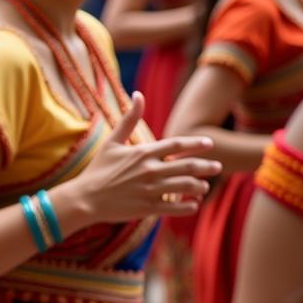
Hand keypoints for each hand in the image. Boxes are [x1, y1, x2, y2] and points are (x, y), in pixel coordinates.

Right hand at [71, 91, 221, 222]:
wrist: (84, 198)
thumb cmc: (98, 169)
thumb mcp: (112, 142)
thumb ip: (129, 119)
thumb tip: (138, 94)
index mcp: (143, 153)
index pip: (177, 145)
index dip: (196, 144)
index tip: (210, 144)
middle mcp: (149, 170)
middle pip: (188, 166)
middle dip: (207, 166)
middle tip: (218, 167)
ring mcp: (150, 190)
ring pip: (185, 187)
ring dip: (199, 186)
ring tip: (204, 186)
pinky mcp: (147, 208)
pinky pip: (175, 207)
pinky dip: (188, 206)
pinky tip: (193, 204)